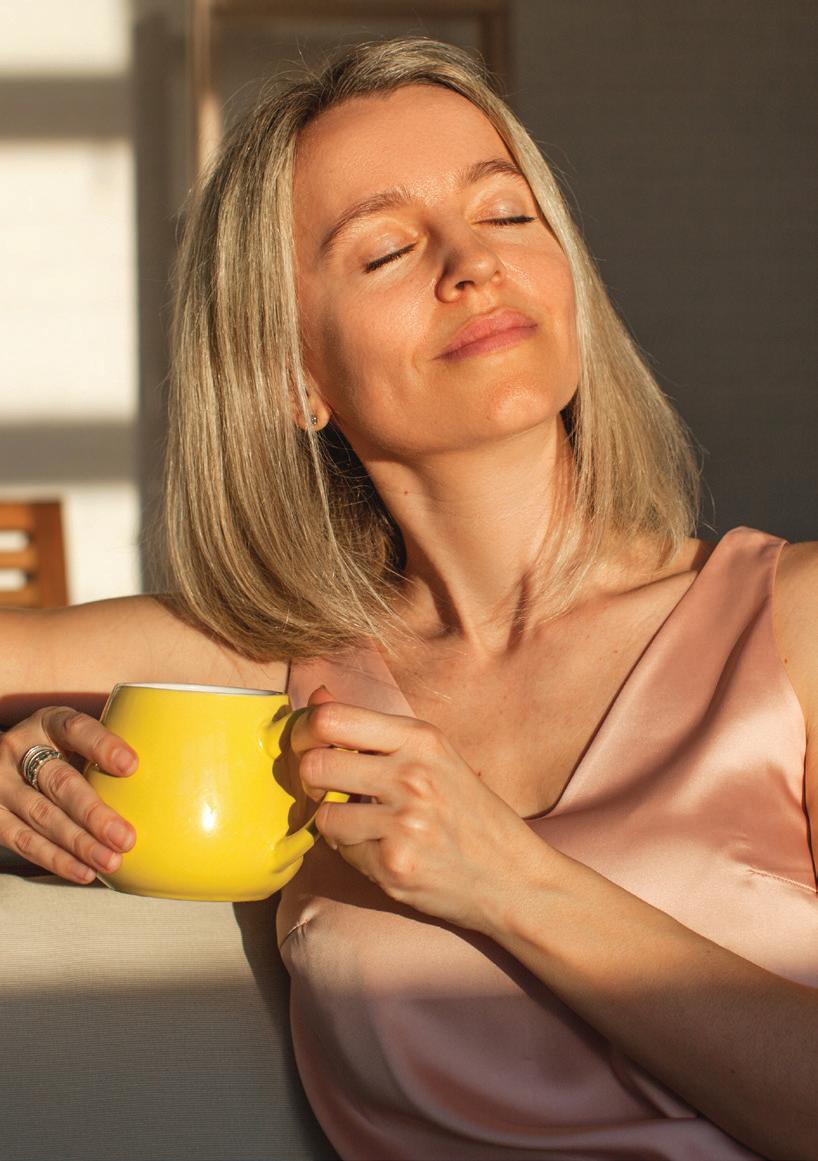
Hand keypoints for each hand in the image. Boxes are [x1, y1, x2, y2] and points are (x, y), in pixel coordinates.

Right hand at [0, 708, 137, 882]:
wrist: (3, 763)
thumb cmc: (58, 750)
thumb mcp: (75, 737)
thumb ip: (107, 749)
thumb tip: (171, 772)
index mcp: (48, 723)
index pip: (76, 729)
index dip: (103, 746)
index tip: (132, 766)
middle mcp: (19, 749)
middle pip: (59, 782)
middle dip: (94, 813)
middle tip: (127, 837)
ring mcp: (0, 784)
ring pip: (41, 816)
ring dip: (79, 843)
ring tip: (112, 860)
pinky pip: (24, 841)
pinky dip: (57, 860)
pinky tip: (86, 871)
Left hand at [289, 686, 538, 933]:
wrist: (512, 877)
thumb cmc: (469, 812)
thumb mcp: (431, 755)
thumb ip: (371, 728)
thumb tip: (315, 696)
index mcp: (421, 738)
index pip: (333, 719)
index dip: (305, 731)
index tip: (309, 745)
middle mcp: (412, 775)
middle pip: (315, 765)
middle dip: (312, 779)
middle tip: (329, 788)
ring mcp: (404, 822)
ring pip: (324, 814)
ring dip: (336, 821)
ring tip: (366, 824)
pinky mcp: (394, 865)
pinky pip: (342, 851)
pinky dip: (354, 851)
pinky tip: (384, 849)